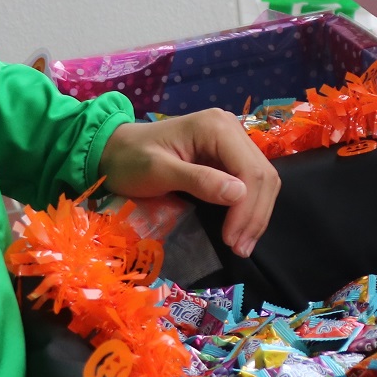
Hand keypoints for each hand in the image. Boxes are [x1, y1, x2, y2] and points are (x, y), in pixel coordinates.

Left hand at [98, 110, 279, 256]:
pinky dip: (250, 208)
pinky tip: (240, 228)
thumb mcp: (158, 171)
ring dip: (256, 214)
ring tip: (242, 244)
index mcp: (217, 127)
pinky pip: (251, 183)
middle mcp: (232, 129)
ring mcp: (233, 142)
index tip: (232, 240)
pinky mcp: (229, 156)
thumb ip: (198, 180)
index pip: (251, 170)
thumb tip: (238, 194)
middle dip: (255, 215)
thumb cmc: (130, 159)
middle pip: (263, 176)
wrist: (113, 149)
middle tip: (240, 249)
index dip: (247, 208)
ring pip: (263, 181)